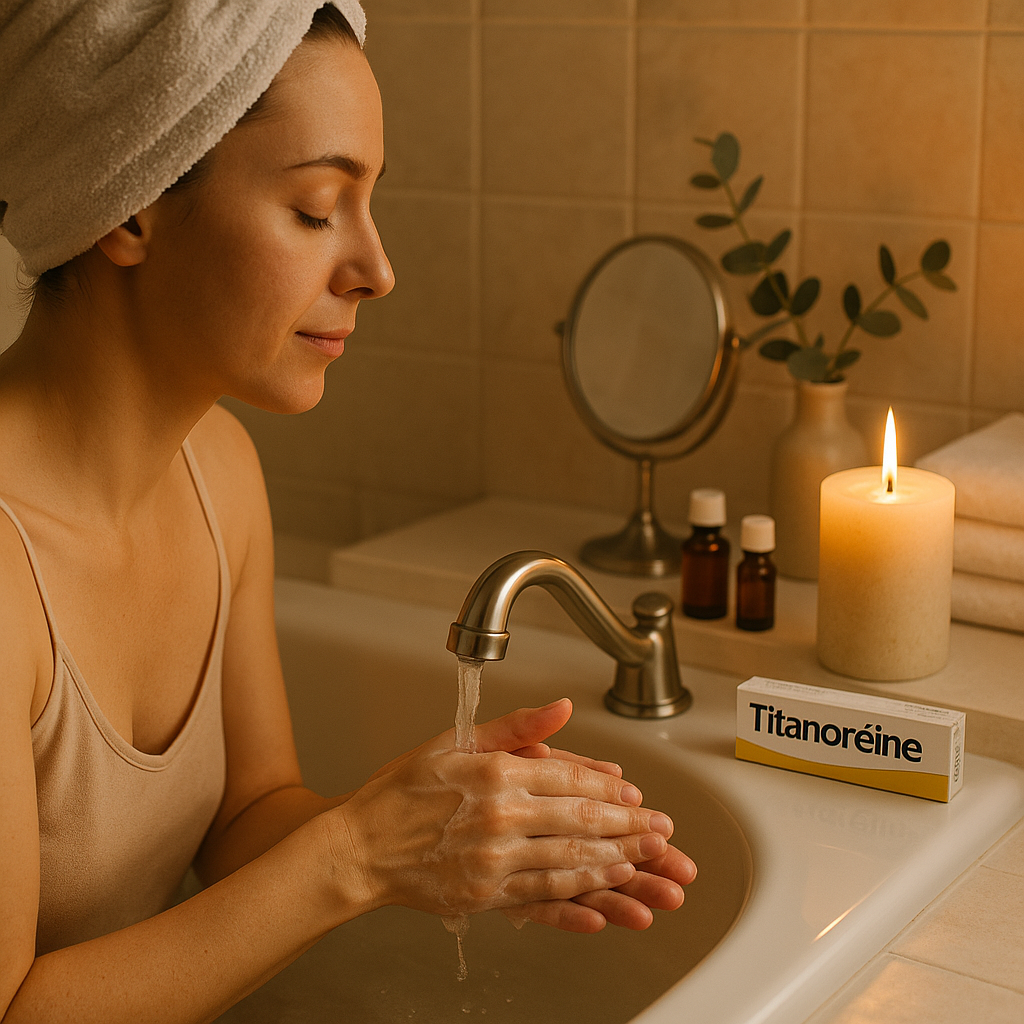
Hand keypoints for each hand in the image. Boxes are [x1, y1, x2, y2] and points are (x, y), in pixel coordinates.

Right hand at [327, 700, 671, 918]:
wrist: (359, 845)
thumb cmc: (403, 790)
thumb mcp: (456, 740)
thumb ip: (516, 726)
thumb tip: (562, 707)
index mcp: (495, 772)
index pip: (569, 779)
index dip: (609, 789)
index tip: (637, 794)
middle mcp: (499, 816)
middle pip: (579, 822)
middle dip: (628, 827)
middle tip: (662, 831)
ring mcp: (492, 859)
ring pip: (569, 862)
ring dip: (615, 862)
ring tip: (648, 862)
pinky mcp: (484, 895)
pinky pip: (543, 898)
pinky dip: (579, 900)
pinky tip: (604, 901)